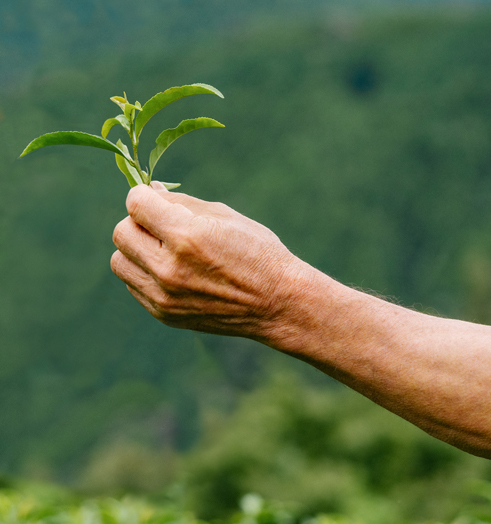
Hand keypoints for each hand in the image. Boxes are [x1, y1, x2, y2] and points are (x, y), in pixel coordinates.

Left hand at [111, 183, 303, 342]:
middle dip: (139, 221)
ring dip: (137, 249)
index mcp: (186, 236)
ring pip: (120, 260)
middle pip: (121, 231)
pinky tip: (174, 270)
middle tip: (163, 224)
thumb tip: (150, 190)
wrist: (277, 302)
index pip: (135, 203)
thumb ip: (182, 203)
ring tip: (165, 249)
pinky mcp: (163, 313)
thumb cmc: (257, 252)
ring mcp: (163, 295)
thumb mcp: (225, 216)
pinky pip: (134, 284)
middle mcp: (169, 267)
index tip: (156, 199)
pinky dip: (146, 272)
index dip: (144, 195)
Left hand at [111, 184, 490, 463]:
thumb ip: (223, 216)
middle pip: (131, 223)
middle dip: (155, 213)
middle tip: (191, 215)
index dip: (160, 190)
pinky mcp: (190, 322)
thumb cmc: (316, 276)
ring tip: (201, 247)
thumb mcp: (275, 233)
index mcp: (215, 243)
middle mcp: (193, 272)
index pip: (147, 199)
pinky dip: (161, 274)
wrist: (329, 333)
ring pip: (129, 257)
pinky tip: (203, 276)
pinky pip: (145, 286)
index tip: (180, 190)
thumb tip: (178, 197)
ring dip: (155, 244)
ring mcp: (188, 302)